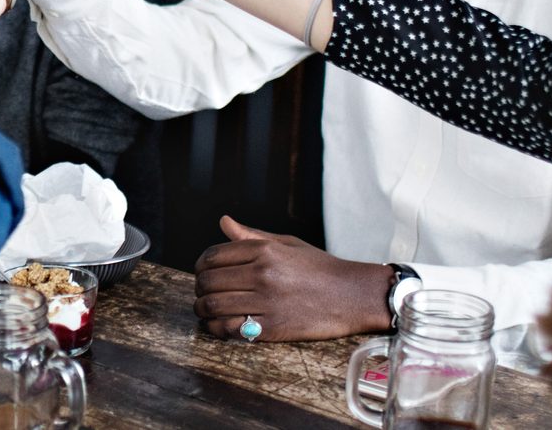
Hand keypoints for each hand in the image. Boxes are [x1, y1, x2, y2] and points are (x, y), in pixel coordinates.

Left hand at [193, 216, 392, 341]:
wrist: (353, 295)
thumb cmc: (320, 268)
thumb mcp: (287, 244)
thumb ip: (252, 235)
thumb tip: (224, 222)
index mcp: (264, 250)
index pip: (212, 256)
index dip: (201, 267)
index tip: (203, 274)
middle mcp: (262, 273)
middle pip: (208, 282)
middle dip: (198, 289)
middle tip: (202, 294)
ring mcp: (266, 301)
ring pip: (213, 306)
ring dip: (202, 310)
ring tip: (206, 312)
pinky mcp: (272, 328)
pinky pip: (229, 328)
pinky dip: (217, 329)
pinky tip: (219, 326)